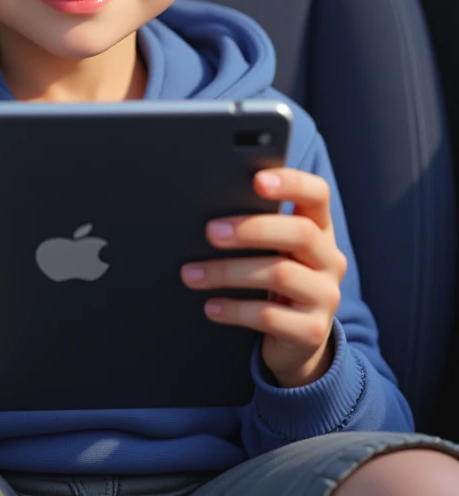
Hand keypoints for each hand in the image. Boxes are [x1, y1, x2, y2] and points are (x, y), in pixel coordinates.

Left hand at [181, 167, 347, 387]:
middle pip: (300, 233)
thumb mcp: (274, 250)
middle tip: (210, 232)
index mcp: (320, 228)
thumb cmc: (274, 279)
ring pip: (280, 273)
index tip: (256, 181)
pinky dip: (234, 309)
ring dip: (228, 272)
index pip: (317, 194)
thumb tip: (209, 214)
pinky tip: (211, 306)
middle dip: (251, 229)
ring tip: (191, 274)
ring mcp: (325, 296)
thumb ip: (258, 226)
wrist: (295, 339)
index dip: (291, 183)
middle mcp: (329, 259)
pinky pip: (269, 315)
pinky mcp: (312, 331)